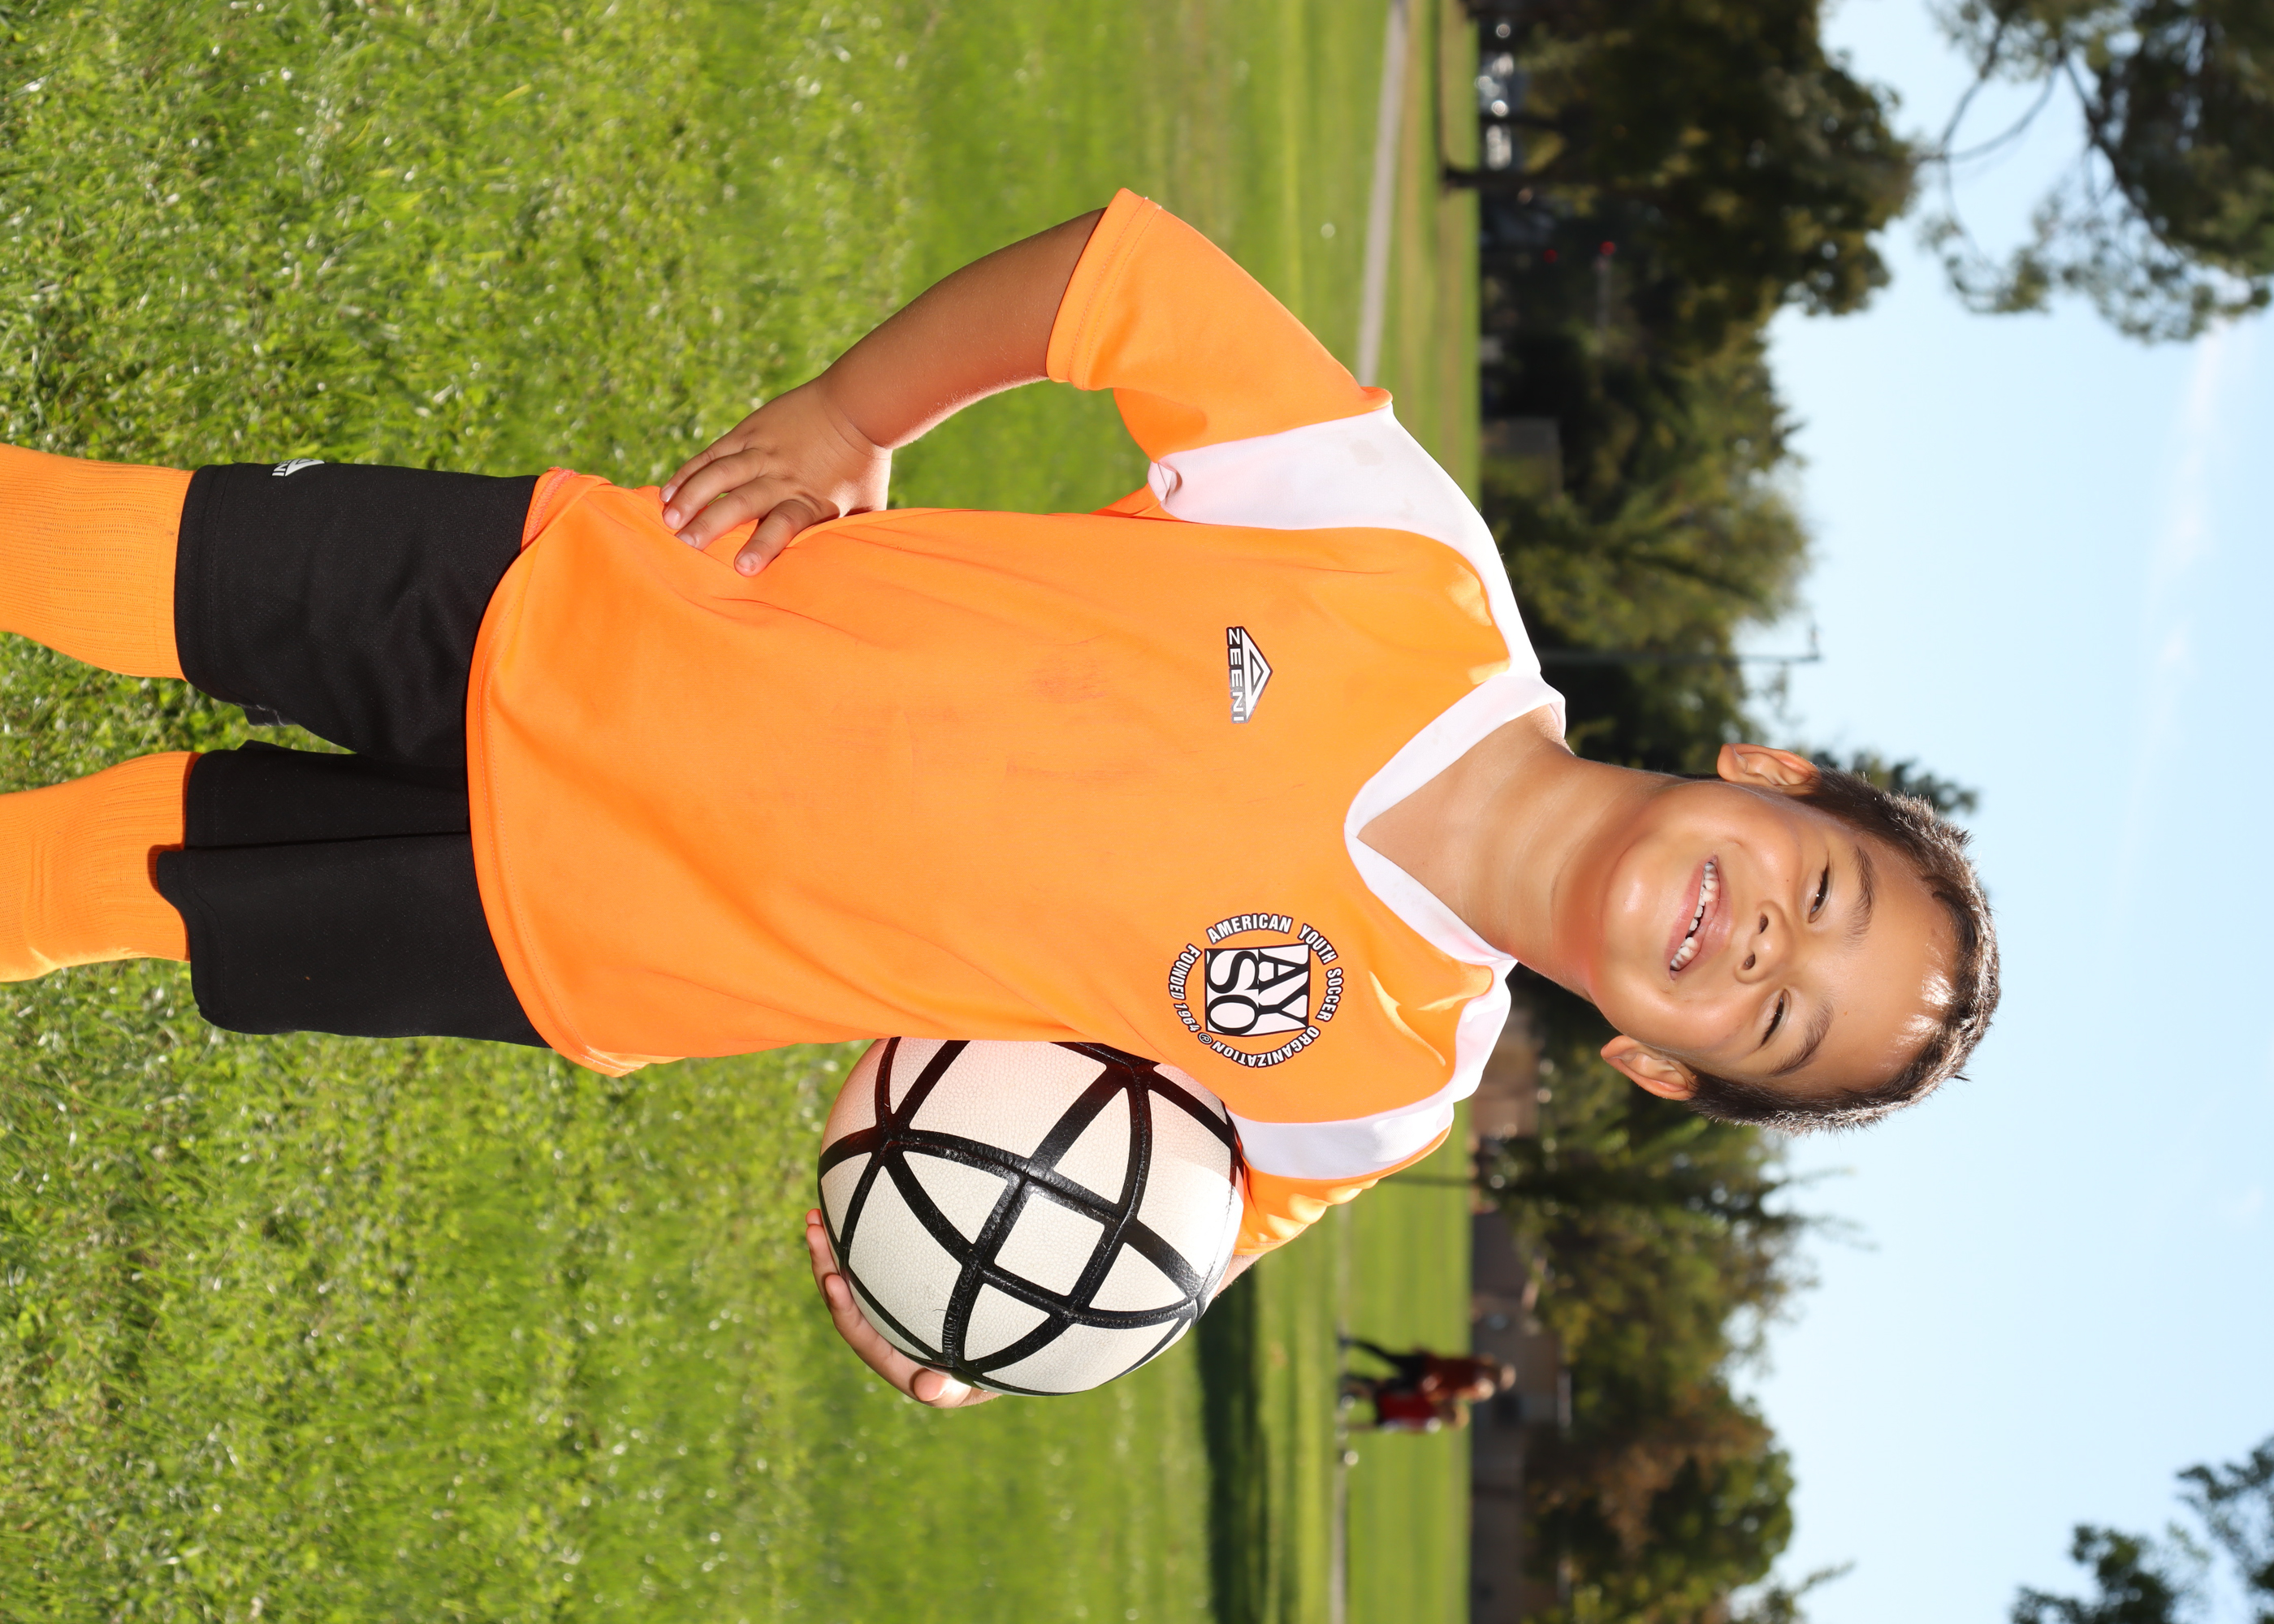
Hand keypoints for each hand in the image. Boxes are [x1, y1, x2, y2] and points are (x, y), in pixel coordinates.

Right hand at [660, 380, 890, 573]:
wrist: (857, 406)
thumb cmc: (864, 466)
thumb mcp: (867, 508)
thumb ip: (851, 537)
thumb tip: (848, 574)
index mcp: (811, 501)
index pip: (784, 524)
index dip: (763, 545)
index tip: (743, 567)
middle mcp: (784, 476)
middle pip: (743, 501)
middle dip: (712, 523)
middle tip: (687, 545)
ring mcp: (764, 452)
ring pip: (720, 475)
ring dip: (692, 497)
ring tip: (669, 521)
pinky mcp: (749, 432)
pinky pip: (713, 454)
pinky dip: (689, 473)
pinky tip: (668, 493)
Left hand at [804, 1209, 998, 1409]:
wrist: (985, 1362)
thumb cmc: (976, 1375)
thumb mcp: (965, 1387)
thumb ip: (947, 1390)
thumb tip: (927, 1392)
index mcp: (887, 1356)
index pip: (857, 1332)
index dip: (842, 1307)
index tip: (833, 1280)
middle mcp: (876, 1333)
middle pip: (841, 1299)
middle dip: (824, 1264)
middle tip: (813, 1227)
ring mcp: (880, 1310)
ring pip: (847, 1280)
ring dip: (829, 1249)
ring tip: (816, 1214)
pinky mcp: (889, 1293)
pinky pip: (864, 1270)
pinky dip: (851, 1245)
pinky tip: (845, 1215)